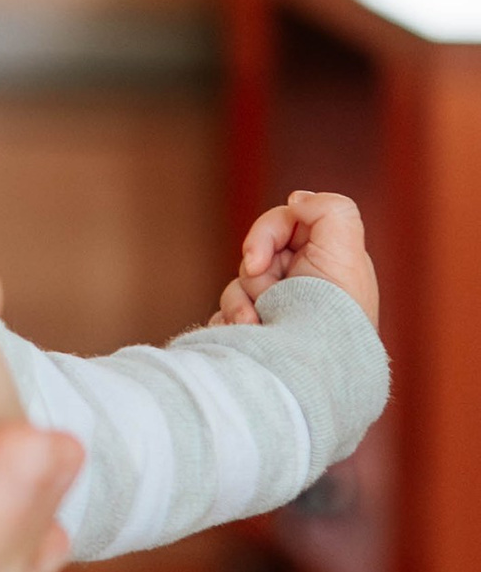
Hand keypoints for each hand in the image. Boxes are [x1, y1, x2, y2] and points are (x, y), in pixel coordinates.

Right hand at [218, 189, 377, 331]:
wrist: (316, 370)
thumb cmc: (333, 311)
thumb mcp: (345, 245)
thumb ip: (328, 208)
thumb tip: (296, 201)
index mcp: (324, 262)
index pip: (283, 224)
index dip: (265, 234)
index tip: (258, 261)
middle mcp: (302, 285)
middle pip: (255, 255)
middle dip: (253, 275)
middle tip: (265, 298)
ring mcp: (278, 313)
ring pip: (236, 287)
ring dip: (239, 305)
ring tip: (255, 328)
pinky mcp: (257, 336)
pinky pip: (227, 318)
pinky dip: (230, 325)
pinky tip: (246, 338)